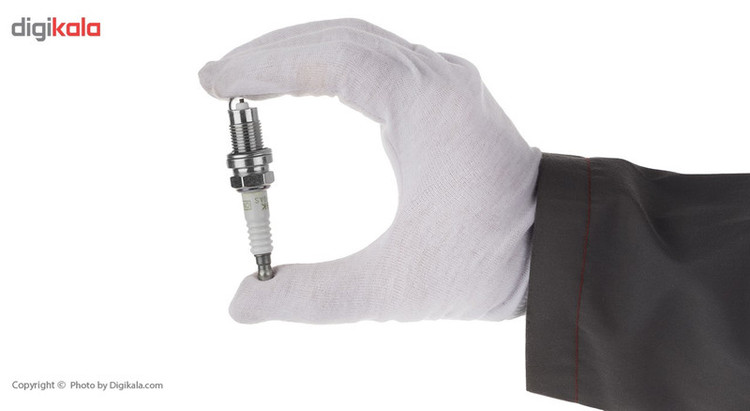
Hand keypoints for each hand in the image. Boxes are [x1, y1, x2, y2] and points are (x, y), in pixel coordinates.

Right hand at [199, 18, 540, 323]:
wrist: (563, 250)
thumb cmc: (494, 261)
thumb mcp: (393, 288)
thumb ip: (311, 297)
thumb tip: (240, 304)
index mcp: (423, 103)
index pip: (325, 60)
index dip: (262, 67)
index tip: (214, 81)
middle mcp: (436, 78)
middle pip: (338, 39)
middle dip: (272, 54)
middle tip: (217, 78)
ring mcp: (447, 84)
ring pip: (361, 44)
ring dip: (302, 55)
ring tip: (251, 79)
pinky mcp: (449, 100)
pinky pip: (383, 63)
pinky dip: (334, 67)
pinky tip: (312, 87)